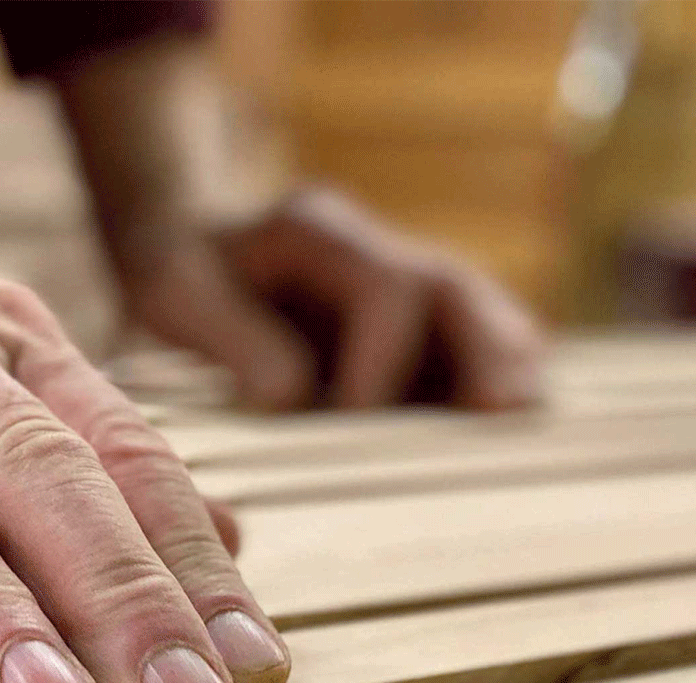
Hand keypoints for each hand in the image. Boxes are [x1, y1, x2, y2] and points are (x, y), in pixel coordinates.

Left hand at [115, 189, 545, 410]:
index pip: (388, 291)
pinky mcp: (416, 332)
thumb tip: (294, 397)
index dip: (384, 361)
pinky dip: (491, 389)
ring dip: (504, 373)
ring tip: (521, 433)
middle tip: (502, 416)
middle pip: (460, 293)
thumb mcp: (174, 291)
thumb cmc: (176, 272)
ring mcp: (406, 287)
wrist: (183, 249)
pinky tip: (500, 440)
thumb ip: (229, 335)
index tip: (357, 420)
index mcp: (320, 229)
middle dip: (487, 355)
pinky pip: (477, 350)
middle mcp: (379, 250)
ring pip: (484, 318)